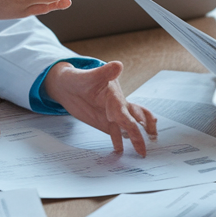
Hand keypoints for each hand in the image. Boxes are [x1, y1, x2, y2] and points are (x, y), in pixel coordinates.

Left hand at [43, 61, 157, 155]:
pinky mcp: (106, 122)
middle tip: (148, 141)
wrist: (67, 86)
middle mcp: (117, 104)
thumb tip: (118, 65)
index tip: (130, 124)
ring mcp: (113, 114)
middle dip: (141, 130)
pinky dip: (121, 142)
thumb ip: (103, 72)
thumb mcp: (88, 75)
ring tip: (142, 150)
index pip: (123, 107)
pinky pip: (117, 133)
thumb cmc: (78, 78)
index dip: (125, 117)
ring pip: (129, 125)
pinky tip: (121, 152)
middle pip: (133, 117)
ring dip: (137, 137)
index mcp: (114, 93)